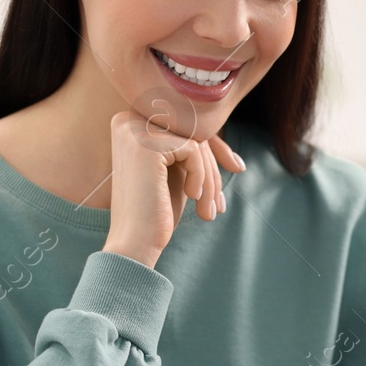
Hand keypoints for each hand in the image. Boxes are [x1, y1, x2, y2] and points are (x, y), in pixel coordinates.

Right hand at [102, 110, 243, 267]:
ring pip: (196, 142)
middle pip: (192, 133)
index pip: (185, 126)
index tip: (237, 167)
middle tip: (219, 204)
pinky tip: (192, 197)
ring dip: (211, 178)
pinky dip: (201, 176)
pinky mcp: (147, 144)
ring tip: (208, 210)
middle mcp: (128, 121)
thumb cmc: (155, 213)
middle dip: (214, 168)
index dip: (215, 148)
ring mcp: (135, 130)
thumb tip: (219, 124)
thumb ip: (189, 146)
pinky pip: (193, 150)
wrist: (134, 244)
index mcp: (130, 125)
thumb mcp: (177, 172)